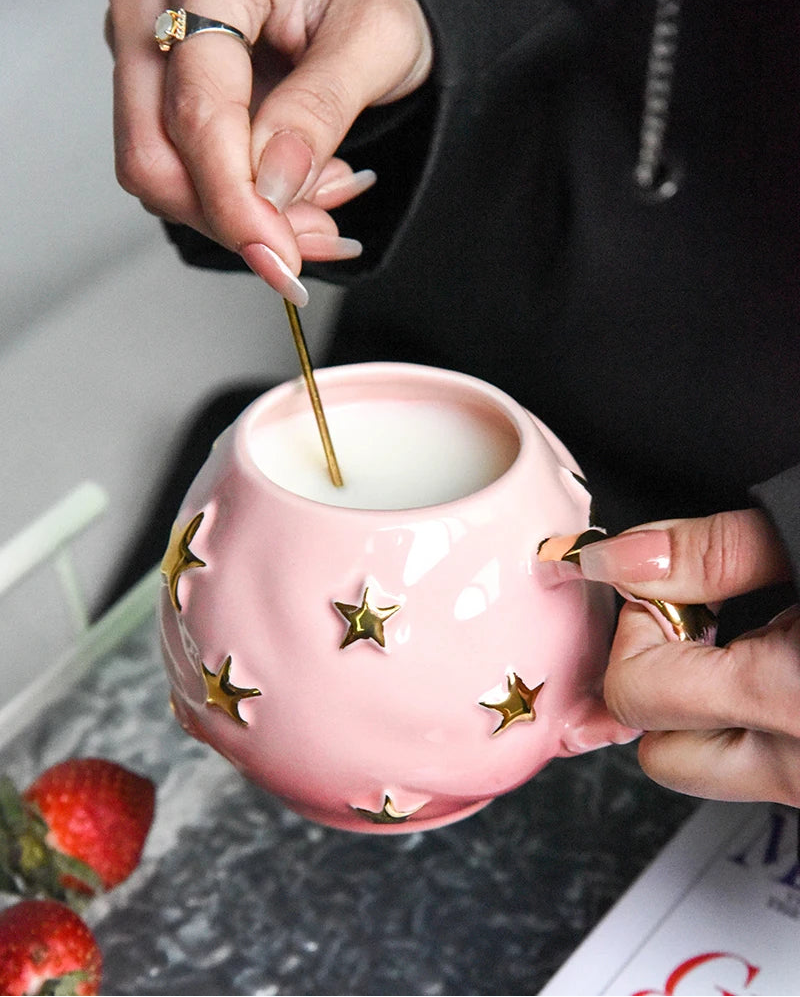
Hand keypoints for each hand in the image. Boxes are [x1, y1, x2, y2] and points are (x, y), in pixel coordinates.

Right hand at [106, 0, 432, 303]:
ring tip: (325, 197)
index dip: (236, 199)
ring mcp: (153, 61)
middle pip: (155, 159)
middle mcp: (155, 17)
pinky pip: (186, 178)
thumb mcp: (373, 39)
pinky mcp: (167, 101)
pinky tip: (301, 191)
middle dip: (238, 219)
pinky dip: (247, 206)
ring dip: (248, 218)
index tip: (279, 255)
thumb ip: (319, 109)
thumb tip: (274, 183)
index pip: (197, 111)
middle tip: (316, 235)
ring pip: (166, 180)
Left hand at [578, 510, 799, 807]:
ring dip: (703, 711)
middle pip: (659, 754)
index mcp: (787, 698)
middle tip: (705, 631)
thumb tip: (618, 559)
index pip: (634, 691)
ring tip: (751, 650)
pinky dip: (746, 723)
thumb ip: (714, 552)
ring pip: (706, 770)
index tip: (667, 590)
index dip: (638, 629)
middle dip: (659, 686)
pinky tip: (780, 672)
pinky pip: (756, 766)